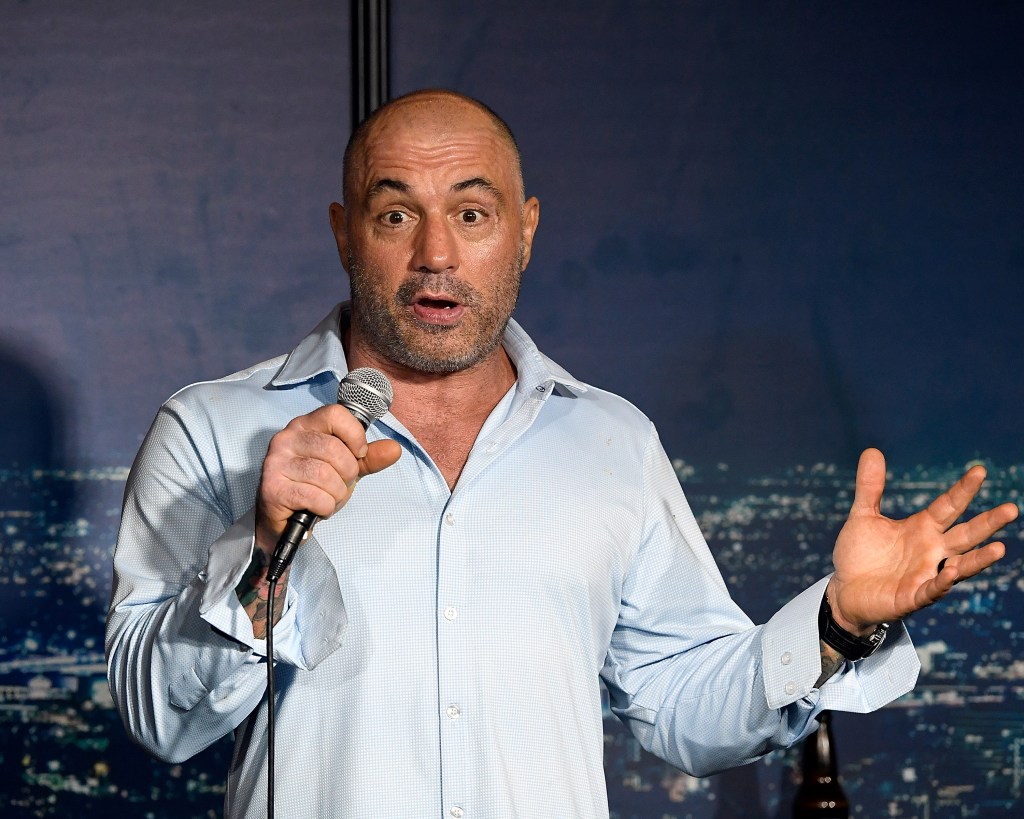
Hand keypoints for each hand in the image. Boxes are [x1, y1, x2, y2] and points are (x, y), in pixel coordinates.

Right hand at [255, 403, 401, 554]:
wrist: (285, 520)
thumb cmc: (314, 487)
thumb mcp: (346, 469)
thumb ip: (369, 458)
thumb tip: (395, 449)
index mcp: (305, 425)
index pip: (335, 414)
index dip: (355, 436)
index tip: (358, 454)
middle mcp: (286, 439)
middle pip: (334, 449)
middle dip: (347, 474)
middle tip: (340, 484)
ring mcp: (275, 463)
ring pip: (325, 475)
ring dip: (336, 493)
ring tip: (327, 498)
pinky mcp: (273, 488)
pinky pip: (315, 496)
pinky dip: (324, 507)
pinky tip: (316, 508)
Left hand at [828, 448, 1017, 633]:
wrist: (844, 590)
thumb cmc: (860, 554)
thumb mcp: (863, 516)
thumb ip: (870, 487)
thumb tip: (872, 450)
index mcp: (922, 528)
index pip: (948, 506)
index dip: (963, 490)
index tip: (980, 470)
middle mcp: (932, 551)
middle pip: (965, 535)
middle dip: (988, 523)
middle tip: (1012, 508)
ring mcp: (925, 574)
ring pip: (960, 566)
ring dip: (979, 559)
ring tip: (1000, 548)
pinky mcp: (913, 597)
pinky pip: (932, 590)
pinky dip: (942, 582)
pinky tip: (952, 572)